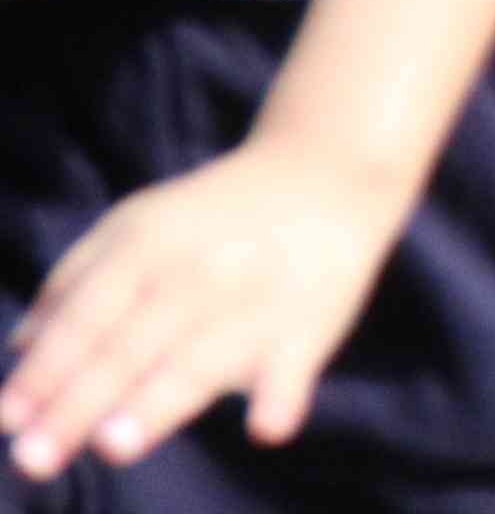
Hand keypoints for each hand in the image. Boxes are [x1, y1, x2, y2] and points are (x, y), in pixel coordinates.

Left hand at [3, 135, 407, 476]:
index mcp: (145, 246)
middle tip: (34, 458)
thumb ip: (74, 280)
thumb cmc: (214, 212)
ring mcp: (256, 301)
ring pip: (200, 360)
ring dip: (158, 403)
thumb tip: (21, 349)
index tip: (7, 420)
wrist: (330, 169)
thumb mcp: (136, 223)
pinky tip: (266, 425)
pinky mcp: (311, 325)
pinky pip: (296, 365)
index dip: (45, 370)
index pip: (85, 318)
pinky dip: (283, 396)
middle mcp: (197, 273)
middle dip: (78, 403)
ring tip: (115, 444)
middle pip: (129, 347)